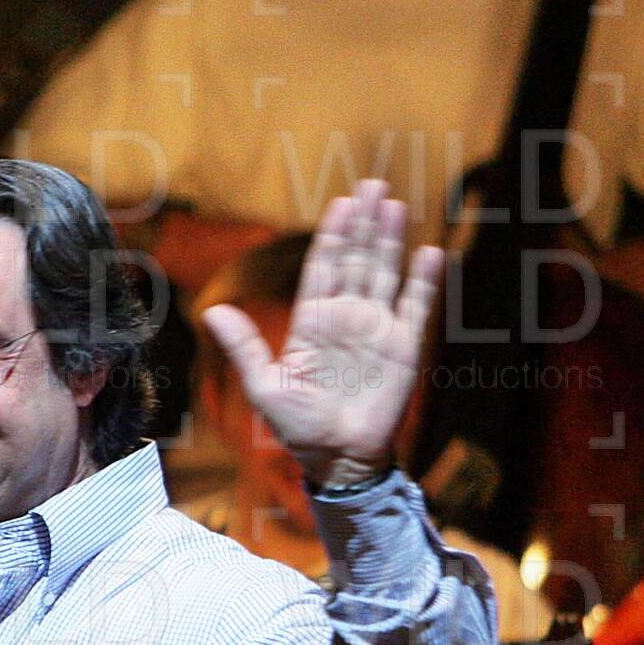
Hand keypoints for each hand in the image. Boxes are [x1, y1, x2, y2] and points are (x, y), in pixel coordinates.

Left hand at [198, 179, 440, 491]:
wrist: (337, 459)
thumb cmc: (297, 427)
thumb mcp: (264, 385)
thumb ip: (245, 346)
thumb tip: (215, 310)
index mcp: (313, 322)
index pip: (324, 267)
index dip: (333, 235)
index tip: (341, 203)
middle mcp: (346, 318)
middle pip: (357, 260)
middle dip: (365, 223)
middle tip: (373, 185)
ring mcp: (376, 330)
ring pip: (385, 274)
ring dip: (391, 240)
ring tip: (396, 204)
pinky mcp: (403, 349)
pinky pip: (415, 309)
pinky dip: (423, 282)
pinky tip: (428, 253)